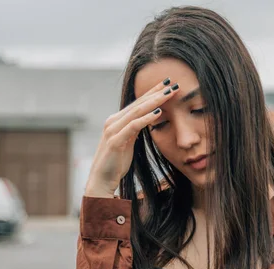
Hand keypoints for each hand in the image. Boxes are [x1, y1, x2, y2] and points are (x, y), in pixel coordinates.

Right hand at [85, 78, 179, 196]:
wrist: (101, 179)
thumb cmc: (116, 162)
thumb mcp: (127, 142)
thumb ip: (134, 130)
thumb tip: (146, 120)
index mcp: (117, 120)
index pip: (137, 103)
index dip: (152, 92)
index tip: (167, 84)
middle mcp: (113, 121)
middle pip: (138, 103)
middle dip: (156, 92)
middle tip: (172, 84)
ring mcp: (113, 130)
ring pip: (137, 111)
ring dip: (154, 101)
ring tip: (168, 94)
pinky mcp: (115, 140)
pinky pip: (133, 126)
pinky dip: (146, 118)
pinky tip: (158, 113)